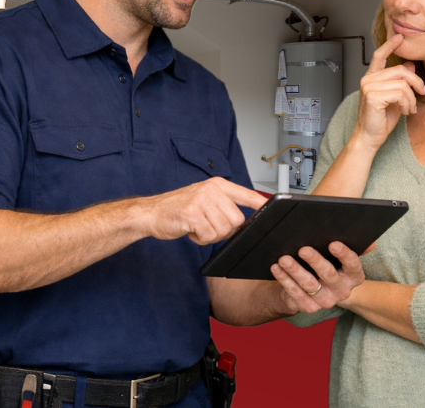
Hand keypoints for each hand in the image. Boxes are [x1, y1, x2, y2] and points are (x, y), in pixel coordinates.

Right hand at [145, 177, 266, 244]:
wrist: (150, 213)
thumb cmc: (177, 209)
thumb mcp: (203, 199)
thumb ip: (224, 205)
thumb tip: (246, 221)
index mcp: (217, 184)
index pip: (248, 194)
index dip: (261, 206)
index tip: (275, 211)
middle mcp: (210, 189)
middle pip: (238, 220)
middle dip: (225, 231)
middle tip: (208, 227)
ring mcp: (201, 200)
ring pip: (224, 230)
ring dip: (211, 236)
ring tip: (197, 227)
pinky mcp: (192, 213)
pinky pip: (209, 235)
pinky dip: (200, 239)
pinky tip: (190, 231)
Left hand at [270, 242, 364, 313]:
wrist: (307, 290)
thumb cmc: (322, 267)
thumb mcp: (336, 258)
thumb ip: (349, 248)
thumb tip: (371, 242)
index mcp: (353, 277)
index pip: (353, 266)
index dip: (344, 255)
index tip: (333, 244)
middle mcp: (342, 291)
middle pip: (329, 275)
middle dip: (316, 261)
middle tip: (304, 249)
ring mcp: (326, 301)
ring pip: (310, 285)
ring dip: (296, 270)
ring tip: (284, 259)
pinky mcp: (309, 308)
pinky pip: (296, 293)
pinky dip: (285, 279)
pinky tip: (276, 268)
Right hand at [352, 35, 424, 149]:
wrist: (370, 136)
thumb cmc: (381, 118)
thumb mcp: (395, 97)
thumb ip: (400, 81)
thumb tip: (410, 65)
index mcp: (372, 77)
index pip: (380, 56)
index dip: (390, 45)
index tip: (400, 37)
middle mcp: (368, 79)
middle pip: (400, 70)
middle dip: (416, 83)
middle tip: (423, 94)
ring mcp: (368, 87)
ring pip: (402, 83)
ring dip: (412, 98)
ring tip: (410, 108)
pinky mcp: (373, 96)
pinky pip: (400, 93)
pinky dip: (407, 103)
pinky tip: (404, 111)